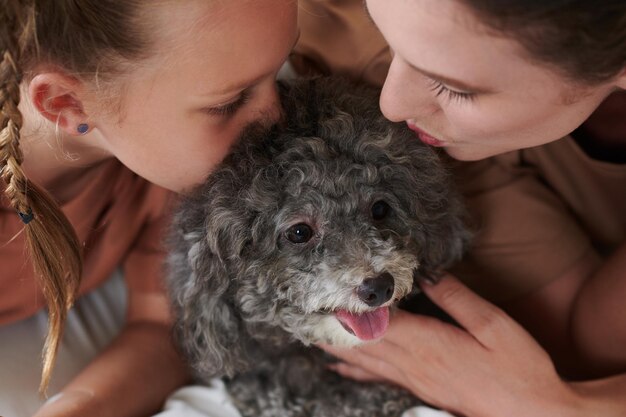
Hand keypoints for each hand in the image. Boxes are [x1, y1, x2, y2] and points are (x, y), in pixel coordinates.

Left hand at [321, 274, 583, 416]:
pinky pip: (377, 376)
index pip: (374, 320)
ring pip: (363, 359)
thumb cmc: (517, 369)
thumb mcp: (493, 324)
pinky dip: (354, 368)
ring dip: (334, 345)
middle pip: (360, 341)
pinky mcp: (420, 390)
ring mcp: (413, 380)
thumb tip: (425, 273)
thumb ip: (456, 297)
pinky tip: (339, 366)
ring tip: (308, 332)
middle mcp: (412, 363)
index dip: (344, 306)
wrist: (532, 415)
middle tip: (299, 311)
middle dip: (329, 326)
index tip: (320, 292)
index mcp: (427, 342)